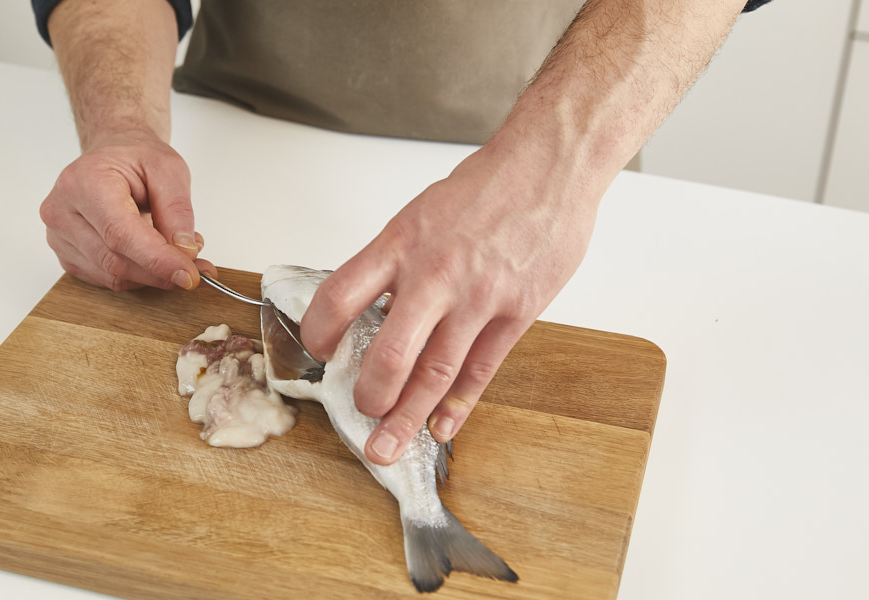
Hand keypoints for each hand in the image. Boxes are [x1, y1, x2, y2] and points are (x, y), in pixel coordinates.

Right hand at [39, 131, 214, 290]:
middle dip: (162, 271)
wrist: (111, 155)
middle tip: (198, 267)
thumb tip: (184, 251)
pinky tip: (151, 254)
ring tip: (176, 249)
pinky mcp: (67, 254)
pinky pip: (107, 279)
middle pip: (116, 260)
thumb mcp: (169, 168)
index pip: (120, 233)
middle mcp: (62, 210)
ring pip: (113, 275)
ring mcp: (59, 236)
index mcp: (84, 182)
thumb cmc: (135, 157)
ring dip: (152, 273)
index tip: (189, 275)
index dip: (156, 260)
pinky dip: (137, 275)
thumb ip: (177, 210)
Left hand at [301, 138, 599, 464]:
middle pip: (388, 353)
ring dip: (406, 418)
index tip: (319, 350)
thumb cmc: (485, 186)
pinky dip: (458, 406)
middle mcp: (434, 275)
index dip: (318, 332)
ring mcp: (478, 298)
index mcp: (401, 243)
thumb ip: (396, 263)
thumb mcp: (421, 213)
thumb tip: (372, 308)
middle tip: (359, 413)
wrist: (549, 166)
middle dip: (368, 396)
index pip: (339, 296)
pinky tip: (441, 428)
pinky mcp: (516, 312)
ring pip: (434, 374)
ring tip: (386, 447)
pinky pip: (481, 371)